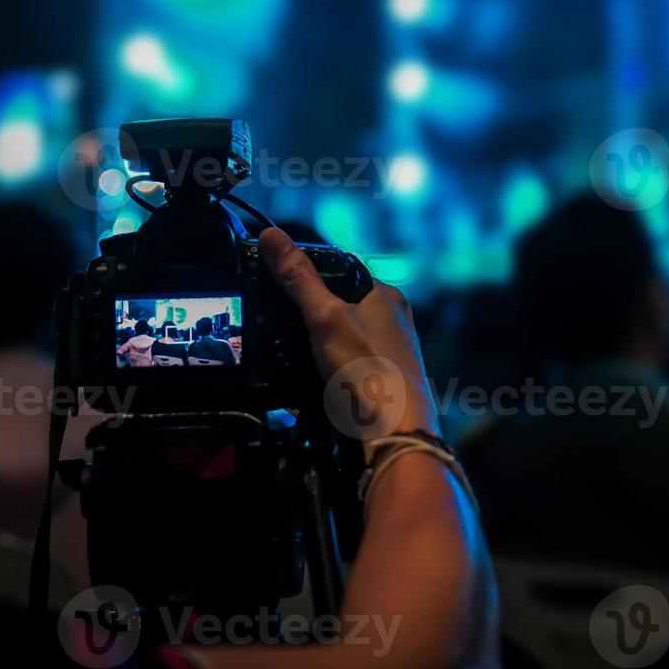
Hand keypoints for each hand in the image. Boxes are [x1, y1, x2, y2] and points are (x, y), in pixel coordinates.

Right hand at [258, 227, 440, 438]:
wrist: (396, 433)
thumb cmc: (367, 371)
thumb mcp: (324, 318)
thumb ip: (299, 278)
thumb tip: (272, 235)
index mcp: (385, 295)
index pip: (340, 270)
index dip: (308, 277)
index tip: (278, 290)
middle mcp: (394, 319)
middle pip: (341, 305)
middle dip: (310, 317)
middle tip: (281, 329)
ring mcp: (392, 351)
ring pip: (343, 337)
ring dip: (318, 346)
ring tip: (294, 358)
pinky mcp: (385, 379)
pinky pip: (348, 365)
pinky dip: (329, 369)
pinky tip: (314, 383)